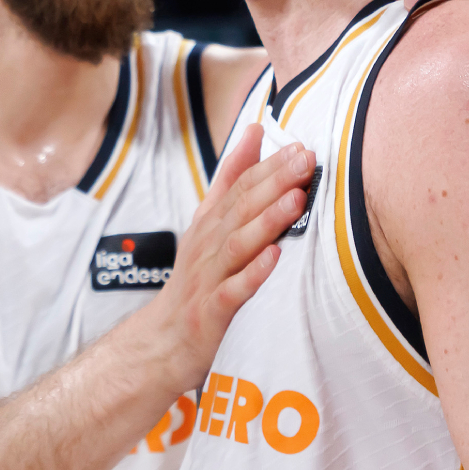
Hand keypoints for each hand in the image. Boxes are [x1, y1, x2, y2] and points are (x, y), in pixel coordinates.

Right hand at [140, 123, 312, 390]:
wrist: (163, 340)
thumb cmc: (196, 279)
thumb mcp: (209, 222)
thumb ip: (232, 176)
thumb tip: (256, 129)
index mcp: (211, 223)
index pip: (240, 186)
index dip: (269, 165)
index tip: (300, 146)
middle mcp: (208, 245)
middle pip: (241, 208)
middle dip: (274, 183)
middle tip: (305, 161)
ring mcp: (208, 278)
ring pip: (238, 244)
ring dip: (267, 221)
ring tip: (295, 200)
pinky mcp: (211, 312)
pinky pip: (233, 291)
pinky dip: (252, 274)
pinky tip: (274, 258)